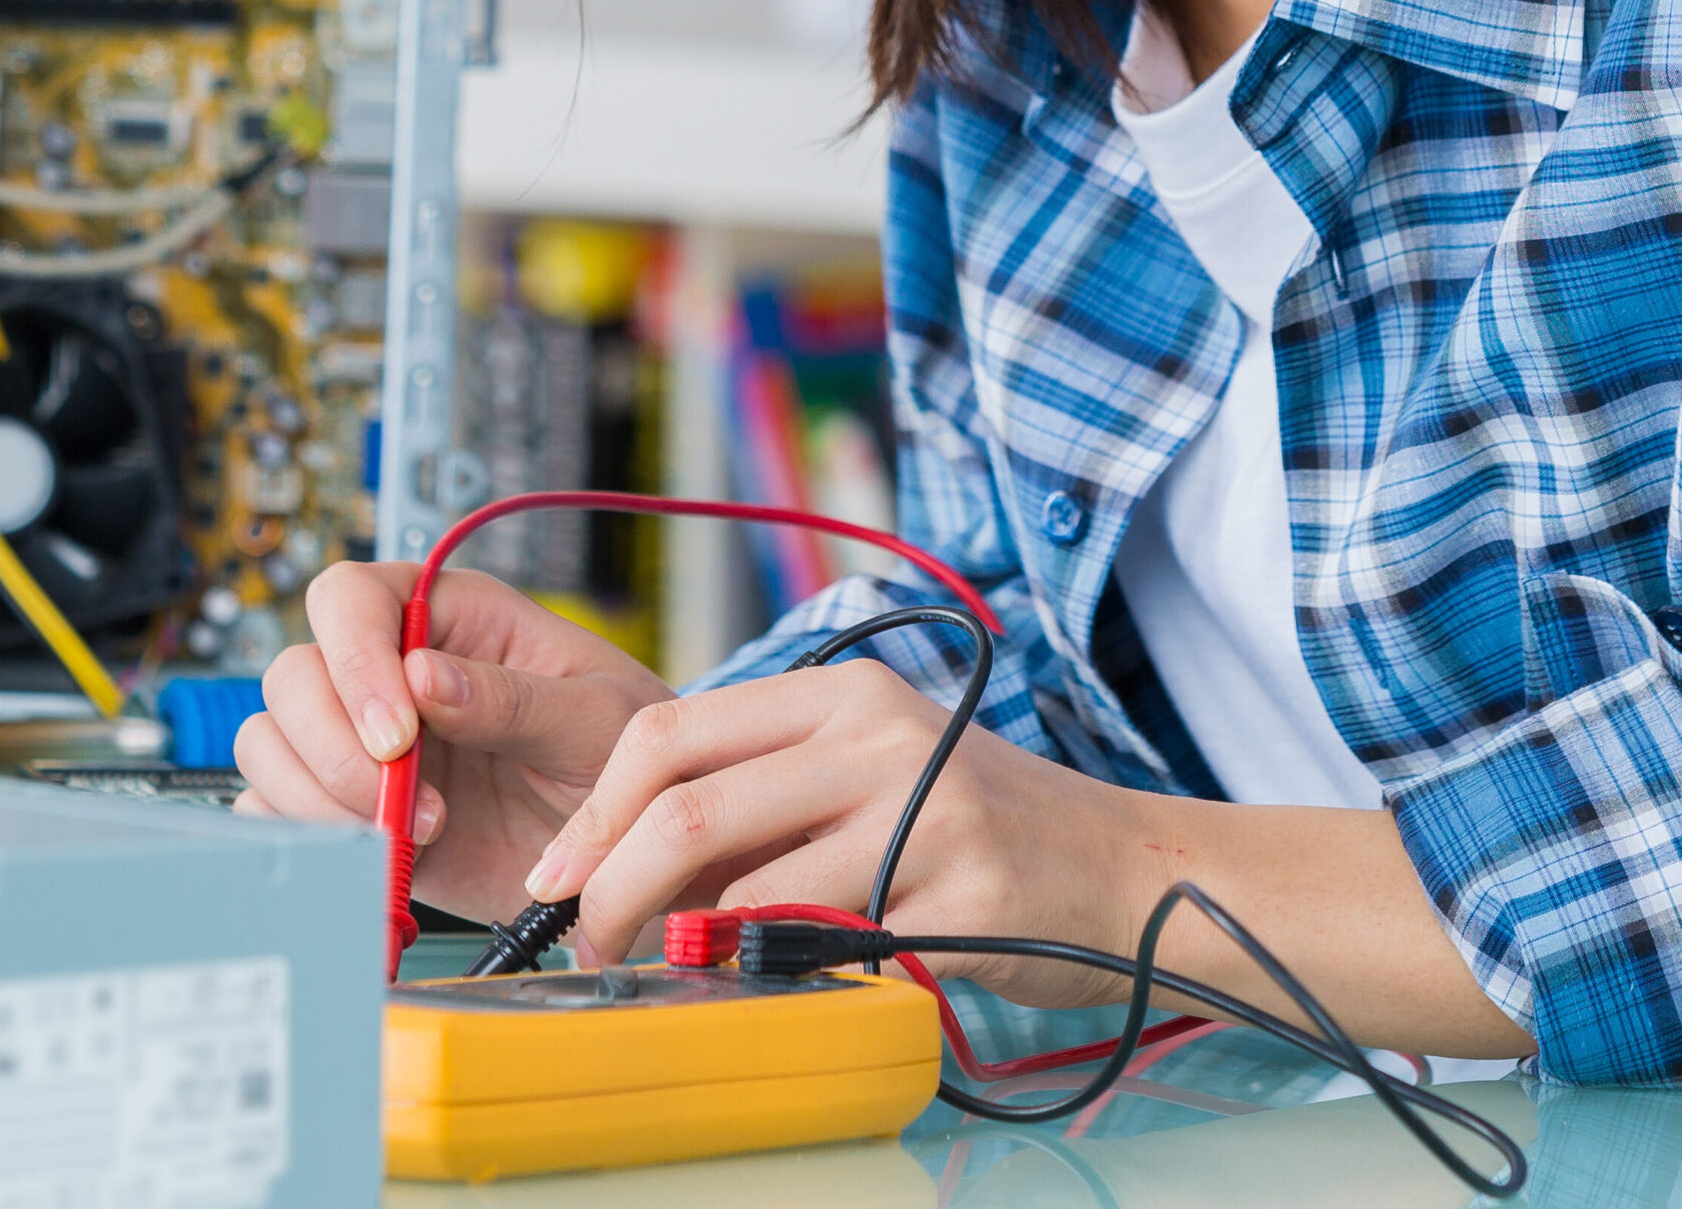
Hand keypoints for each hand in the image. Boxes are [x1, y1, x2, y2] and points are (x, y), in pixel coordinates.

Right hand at [233, 558, 673, 926]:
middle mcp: (393, 672)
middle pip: (295, 675)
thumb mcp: (595, 717)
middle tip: (405, 801)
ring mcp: (366, 744)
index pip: (351, 598)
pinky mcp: (354, 813)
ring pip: (273, 744)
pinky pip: (279, 813)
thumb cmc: (625, 758)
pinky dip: (310, 842)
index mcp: (451, 617)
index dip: (354, 659)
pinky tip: (380, 861)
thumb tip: (423, 677)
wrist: (627, 854)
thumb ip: (513, 699)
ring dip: (323, 797)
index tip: (397, 733)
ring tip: (413, 836)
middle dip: (334, 745)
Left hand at [515, 654, 1149, 1003]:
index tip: (556, 879)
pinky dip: (776, 978)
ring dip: (684, 951)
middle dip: (612, 891)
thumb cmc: (975, 831)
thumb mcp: (868, 775)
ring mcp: (922, 809)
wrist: (1125, 871)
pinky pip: (828, 948)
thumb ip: (764, 798)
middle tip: (589, 948)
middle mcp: (876, 733)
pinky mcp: (959, 891)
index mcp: (841, 693)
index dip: (594, 812)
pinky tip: (773, 988)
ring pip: (747, 889)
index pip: (670, 731)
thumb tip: (621, 864)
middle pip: (690, 807)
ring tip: (676, 975)